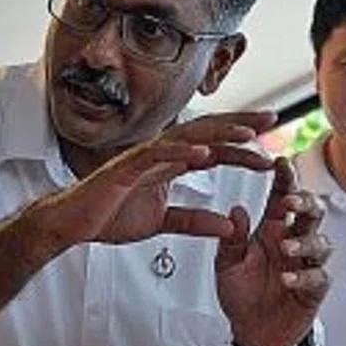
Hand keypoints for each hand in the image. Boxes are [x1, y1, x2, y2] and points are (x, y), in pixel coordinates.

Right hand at [28, 112, 276, 250]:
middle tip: (273, 119)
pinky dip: (181, 152)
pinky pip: (157, 156)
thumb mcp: (162, 223)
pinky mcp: (125, 168)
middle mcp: (159, 154)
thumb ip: (194, 221)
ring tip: (247, 134)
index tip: (270, 144)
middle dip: (240, 125)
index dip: (241, 143)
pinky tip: (204, 152)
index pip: (213, 147)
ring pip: (187, 138)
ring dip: (219, 134)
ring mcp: (142, 157)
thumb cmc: (108, 216)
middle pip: (207, 132)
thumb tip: (227, 226)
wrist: (73, 224)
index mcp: (169, 163)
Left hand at [215, 162, 330, 345]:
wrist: (252, 333)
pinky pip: (318, 277)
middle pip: (312, 212)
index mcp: (272, 229)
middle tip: (291, 202)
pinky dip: (304, 277)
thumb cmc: (242, 294)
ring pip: (320, 242)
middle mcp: (292, 241)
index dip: (286, 178)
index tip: (281, 162)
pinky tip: (288, 279)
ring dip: (305, 243)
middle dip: (306, 203)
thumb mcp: (226, 265)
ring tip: (286, 250)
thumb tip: (236, 210)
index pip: (283, 196)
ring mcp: (306, 265)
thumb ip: (231, 239)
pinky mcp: (314, 288)